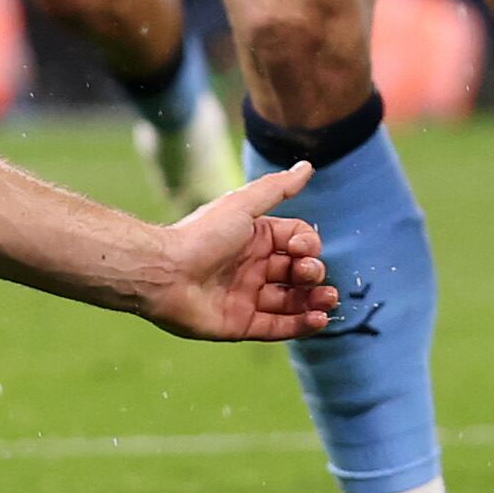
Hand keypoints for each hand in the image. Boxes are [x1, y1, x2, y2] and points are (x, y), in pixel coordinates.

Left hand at [140, 162, 333, 340]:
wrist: (164, 272)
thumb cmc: (202, 235)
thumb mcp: (243, 205)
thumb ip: (277, 188)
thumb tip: (307, 166)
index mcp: (257, 238)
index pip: (298, 241)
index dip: (308, 245)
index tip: (302, 249)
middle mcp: (255, 266)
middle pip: (299, 272)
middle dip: (314, 273)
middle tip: (309, 275)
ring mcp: (248, 296)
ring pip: (293, 301)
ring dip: (315, 301)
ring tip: (329, 300)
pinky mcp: (242, 323)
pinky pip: (278, 327)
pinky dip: (301, 325)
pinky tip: (319, 320)